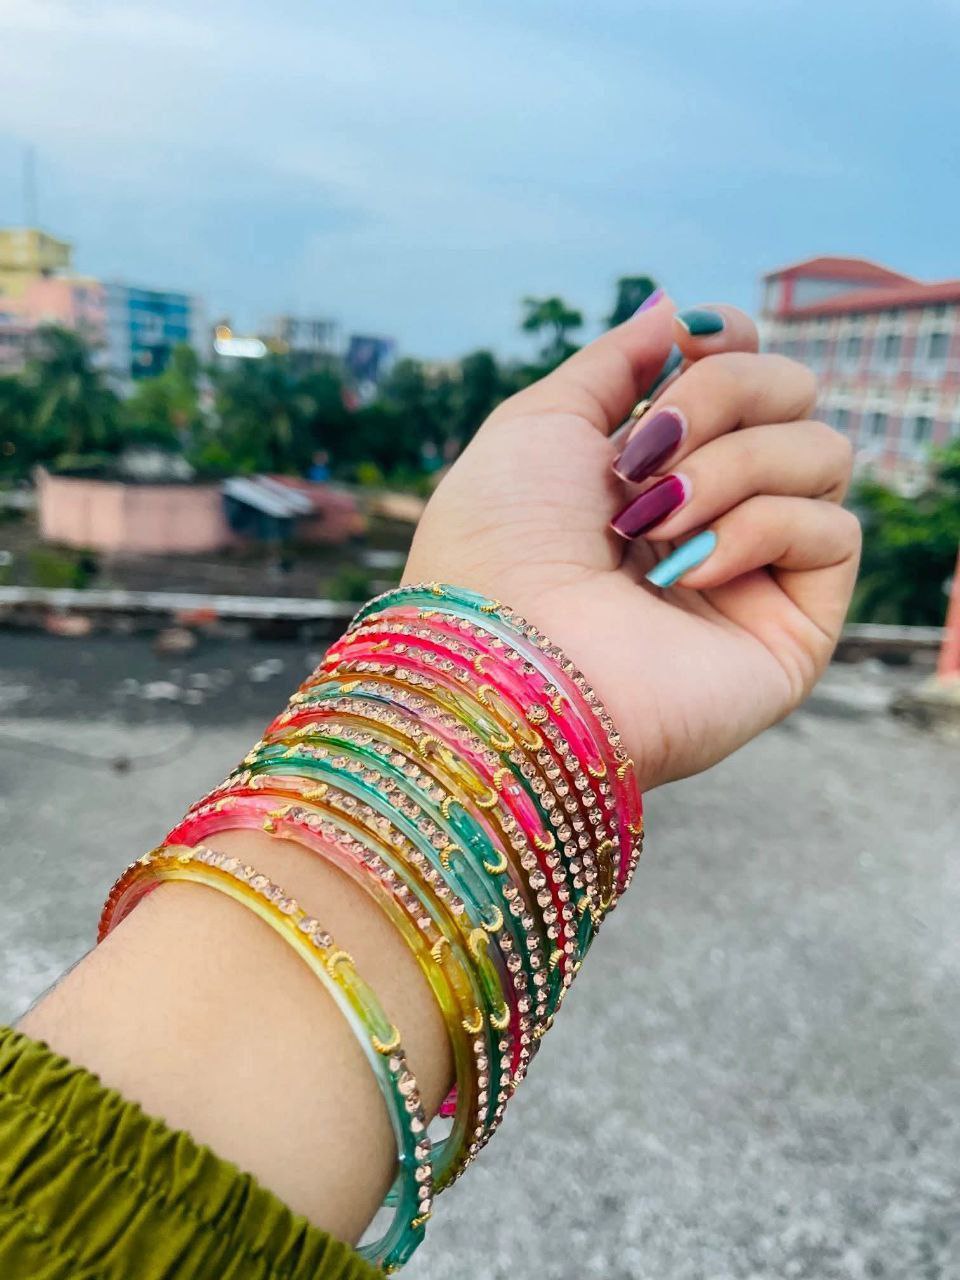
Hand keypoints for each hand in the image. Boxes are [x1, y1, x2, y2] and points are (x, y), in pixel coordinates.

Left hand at [404, 295, 859, 790]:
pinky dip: (758, 531)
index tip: (696, 339)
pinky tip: (687, 573)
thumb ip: (613, 362)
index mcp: (655, 469)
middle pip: (792, 394)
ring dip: (730, 467)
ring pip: (821, 452)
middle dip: (721, 395)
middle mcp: (712, 513)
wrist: (505, 663)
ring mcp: (755, 571)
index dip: (732, 343)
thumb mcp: (538, 423)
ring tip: (653, 524)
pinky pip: (832, 530)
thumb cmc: (499, 546)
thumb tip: (678, 315)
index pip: (744, 375)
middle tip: (645, 453)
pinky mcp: (793, 629)